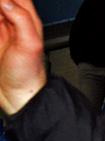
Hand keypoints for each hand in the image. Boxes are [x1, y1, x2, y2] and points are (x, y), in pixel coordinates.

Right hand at [0, 0, 47, 115]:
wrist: (17, 95)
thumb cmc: (28, 75)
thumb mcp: (30, 44)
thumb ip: (21, 20)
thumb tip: (7, 2)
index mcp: (27, 21)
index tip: (2, 5)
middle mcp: (13, 23)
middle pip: (2, 3)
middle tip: (0, 22)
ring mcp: (1, 31)